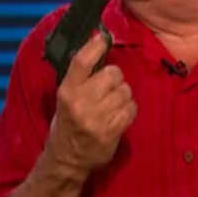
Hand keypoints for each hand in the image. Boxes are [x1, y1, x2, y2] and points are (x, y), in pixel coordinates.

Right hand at [47, 33, 136, 175]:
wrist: (67, 158)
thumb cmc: (67, 122)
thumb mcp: (66, 97)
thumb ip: (80, 76)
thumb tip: (98, 45)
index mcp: (67, 91)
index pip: (82, 61)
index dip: (95, 46)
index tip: (104, 38)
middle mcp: (81, 102)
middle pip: (112, 74)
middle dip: (115, 78)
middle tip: (109, 87)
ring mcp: (97, 118)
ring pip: (125, 91)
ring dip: (123, 95)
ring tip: (112, 105)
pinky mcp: (111, 131)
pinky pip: (131, 108)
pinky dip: (129, 109)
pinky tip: (119, 115)